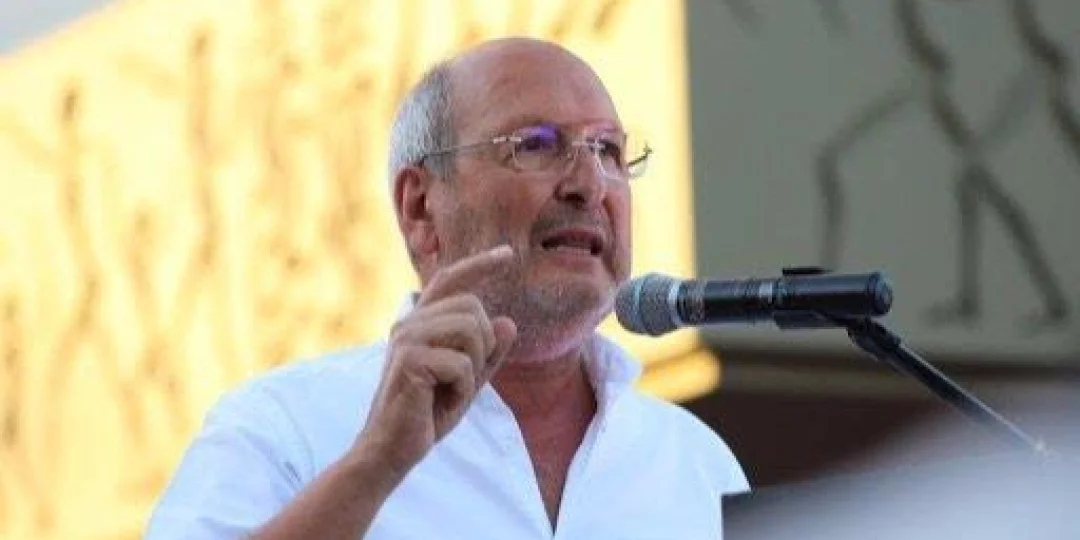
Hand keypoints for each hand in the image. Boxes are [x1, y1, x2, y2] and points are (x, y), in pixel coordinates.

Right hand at [353, 245, 517, 478]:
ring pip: (472, 331)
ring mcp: (407, 338)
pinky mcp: (409, 359)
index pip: (452, 280)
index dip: (480, 265)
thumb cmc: (427, 413)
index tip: (508, 254)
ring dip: (473, 369)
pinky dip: (462, 390)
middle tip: (462, 379)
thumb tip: (509, 322)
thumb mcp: (468, 380)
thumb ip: (489, 353)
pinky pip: (462, 364)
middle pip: (474, 308)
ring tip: (450, 390)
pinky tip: (440, 402)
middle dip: (483, 346)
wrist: (393, 448)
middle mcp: (410, 322)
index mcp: (421, 322)